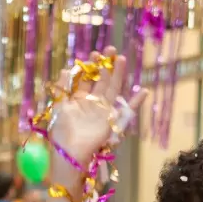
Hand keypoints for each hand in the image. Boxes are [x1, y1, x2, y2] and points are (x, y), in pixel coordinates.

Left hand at [45, 47, 149, 173]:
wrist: (70, 152)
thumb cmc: (61, 132)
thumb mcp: (58, 105)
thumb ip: (63, 87)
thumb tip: (68, 68)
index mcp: (77, 100)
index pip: (86, 79)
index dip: (90, 66)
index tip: (93, 54)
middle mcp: (91, 104)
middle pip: (101, 81)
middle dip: (106, 65)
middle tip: (110, 49)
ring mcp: (103, 112)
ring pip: (113, 89)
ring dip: (118, 75)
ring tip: (122, 59)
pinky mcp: (112, 121)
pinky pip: (127, 111)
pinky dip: (136, 103)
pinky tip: (144, 91)